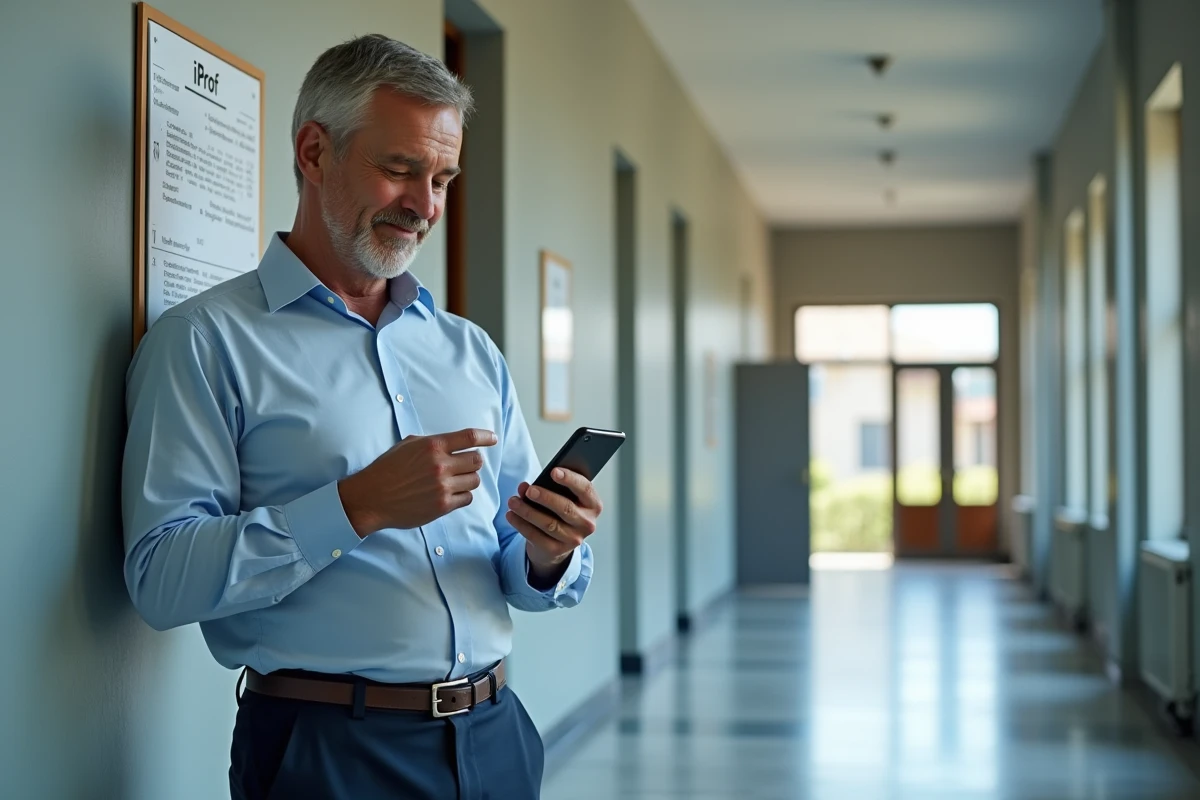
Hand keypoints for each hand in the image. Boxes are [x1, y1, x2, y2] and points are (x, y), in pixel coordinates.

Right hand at [338, 428, 496, 536]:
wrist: (372, 497)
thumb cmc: (388, 469)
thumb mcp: (408, 445)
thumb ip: (433, 443)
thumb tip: (454, 442)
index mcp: (433, 446)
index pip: (470, 437)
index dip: (486, 437)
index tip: (493, 439)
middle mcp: (440, 465)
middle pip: (477, 461)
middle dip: (473, 462)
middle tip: (463, 465)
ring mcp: (443, 486)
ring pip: (475, 480)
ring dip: (468, 479)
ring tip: (455, 480)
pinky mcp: (442, 506)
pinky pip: (467, 498)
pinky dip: (463, 495)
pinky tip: (451, 493)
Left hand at [505, 468, 603, 578]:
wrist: (557, 542)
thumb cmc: (560, 512)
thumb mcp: (560, 497)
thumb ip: (546, 488)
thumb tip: (524, 487)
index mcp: (593, 505)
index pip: (585, 489)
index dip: (570, 479)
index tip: (553, 472)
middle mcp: (587, 523)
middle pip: (566, 509)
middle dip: (546, 498)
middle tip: (529, 490)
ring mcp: (573, 539)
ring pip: (549, 524)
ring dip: (528, 511)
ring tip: (513, 501)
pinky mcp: (556, 550)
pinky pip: (536, 537)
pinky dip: (521, 525)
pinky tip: (511, 515)